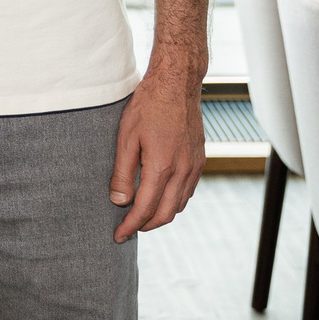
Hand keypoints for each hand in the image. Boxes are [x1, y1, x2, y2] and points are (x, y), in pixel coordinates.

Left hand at [110, 67, 204, 242]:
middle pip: (165, 214)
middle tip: (128, 229)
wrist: (177, 84)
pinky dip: (173, 201)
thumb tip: (119, 202)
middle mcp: (183, 171)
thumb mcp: (126, 137)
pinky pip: (187, 191)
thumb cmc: (148, 106)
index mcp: (163, 167)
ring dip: (160, 215)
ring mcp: (194, 166)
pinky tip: (159, 196)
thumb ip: (122, 173)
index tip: (118, 235)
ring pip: (178, 205)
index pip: (145, 209)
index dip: (130, 225)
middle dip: (146, 225)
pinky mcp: (200, 160)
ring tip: (141, 215)